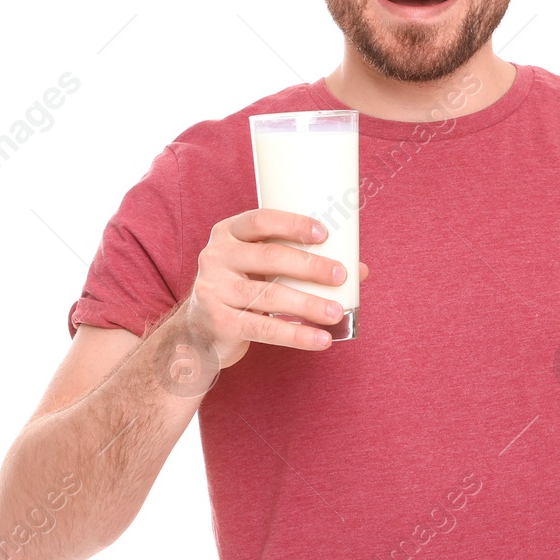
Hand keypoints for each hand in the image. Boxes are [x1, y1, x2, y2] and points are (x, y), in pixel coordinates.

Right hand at [181, 208, 368, 369]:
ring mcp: (214, 290)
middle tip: (341, 275)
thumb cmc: (243, 288)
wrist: (199, 331)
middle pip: (269, 258)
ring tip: (337, 312)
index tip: (325, 233)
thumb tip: (361, 270)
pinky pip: (264, 329)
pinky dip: (296, 335)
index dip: (293, 224)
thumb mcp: (261, 267)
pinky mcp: (220, 322)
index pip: (260, 220)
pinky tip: (321, 339)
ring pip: (269, 296)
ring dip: (308, 304)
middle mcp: (215, 257)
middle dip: (310, 266)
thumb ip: (301, 262)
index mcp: (227, 233)